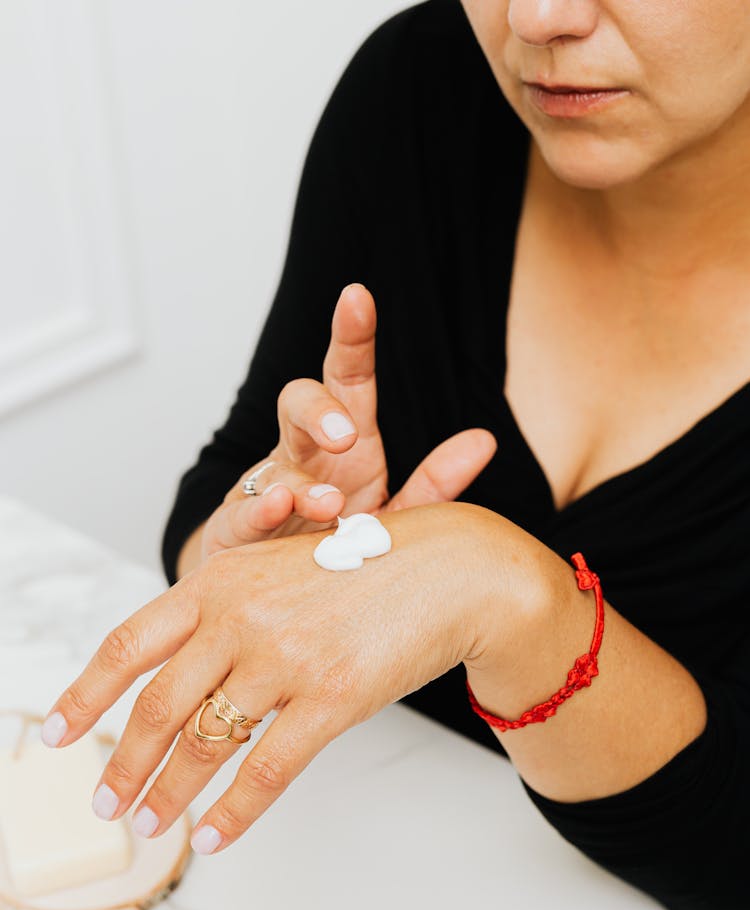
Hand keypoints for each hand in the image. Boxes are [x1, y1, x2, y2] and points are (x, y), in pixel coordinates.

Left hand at [43, 503, 522, 854]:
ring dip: (171, 795)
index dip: (87, 694)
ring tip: (153, 827)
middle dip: (124, 764)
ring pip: (206, 743)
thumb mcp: (284, 565)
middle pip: (158, 705)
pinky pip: (268, 770)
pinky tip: (217, 836)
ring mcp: (286, 656)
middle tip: (107, 803)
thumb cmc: (373, 564)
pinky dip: (235, 811)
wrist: (457, 568)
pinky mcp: (333, 697)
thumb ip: (230, 608)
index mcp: (222, 577)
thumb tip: (185, 674)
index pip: (130, 643)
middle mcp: (243, 614)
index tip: (60, 733)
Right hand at [198, 284, 496, 560]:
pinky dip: (259, 512)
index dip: (351, 339)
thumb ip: (436, 483)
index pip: (348, 381)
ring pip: (273, 464)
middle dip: (318, 410)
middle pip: (299, 404)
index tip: (357, 297)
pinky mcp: (236, 530)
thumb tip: (485, 440)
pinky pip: (242, 515)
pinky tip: (279, 508)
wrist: (284, 596)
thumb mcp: (396, 516)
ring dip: (300, 481)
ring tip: (329, 504)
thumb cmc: (339, 546)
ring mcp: (266, 488)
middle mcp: (301, 455)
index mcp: (345, 444)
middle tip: (345, 435)